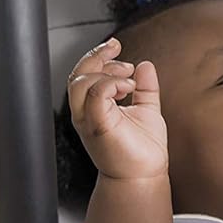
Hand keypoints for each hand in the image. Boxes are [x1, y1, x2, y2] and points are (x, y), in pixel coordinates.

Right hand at [67, 38, 167, 181]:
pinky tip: (128, 88)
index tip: (116, 46)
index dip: (97, 55)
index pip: (82, 73)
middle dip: (98, 56)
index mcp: (92, 107)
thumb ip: (145, 87)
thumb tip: (146, 65)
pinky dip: (112, 83)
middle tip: (121, 56)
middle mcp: (86, 113)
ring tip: (129, 81)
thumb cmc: (142, 152)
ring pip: (80, 81)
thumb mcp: (146, 109)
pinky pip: (95, 94)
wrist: (143, 177)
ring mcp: (89, 120)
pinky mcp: (98, 126)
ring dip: (107, 72)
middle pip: (76, 73)